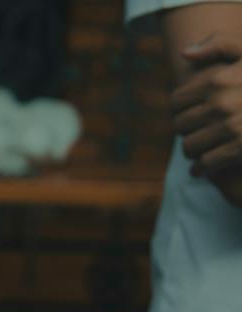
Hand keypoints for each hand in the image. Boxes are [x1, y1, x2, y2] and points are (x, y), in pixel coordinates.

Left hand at [172, 34, 241, 201]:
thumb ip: (220, 44)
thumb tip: (184, 54)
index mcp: (217, 79)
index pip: (176, 101)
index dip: (179, 109)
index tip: (185, 113)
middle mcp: (220, 103)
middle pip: (181, 125)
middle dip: (185, 130)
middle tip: (191, 133)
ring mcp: (230, 127)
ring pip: (190, 146)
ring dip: (191, 150)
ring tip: (195, 150)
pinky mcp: (240, 148)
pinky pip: (207, 163)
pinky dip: (201, 168)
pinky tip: (202, 168)